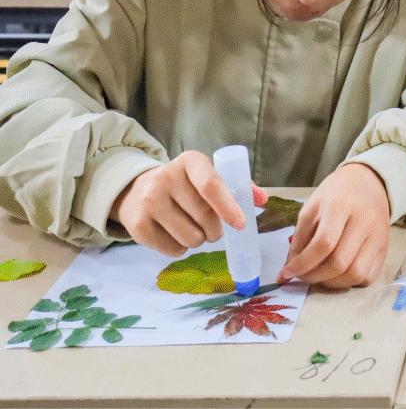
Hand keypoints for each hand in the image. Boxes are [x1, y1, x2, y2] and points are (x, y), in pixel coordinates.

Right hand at [110, 150, 267, 256]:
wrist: (137, 190)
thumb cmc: (184, 184)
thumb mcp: (208, 175)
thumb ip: (238, 185)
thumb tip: (262, 200)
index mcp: (190, 161)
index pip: (211, 185)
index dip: (228, 207)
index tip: (240, 224)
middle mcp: (166, 178)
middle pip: (204, 216)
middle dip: (217, 230)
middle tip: (216, 229)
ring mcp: (149, 202)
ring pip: (190, 237)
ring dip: (200, 241)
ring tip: (195, 230)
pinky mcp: (137, 226)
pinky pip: (172, 250)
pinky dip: (181, 249)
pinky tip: (176, 235)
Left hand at [278, 162, 390, 288]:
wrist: (369, 181)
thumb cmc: (336, 193)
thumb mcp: (312, 207)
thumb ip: (299, 239)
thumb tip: (288, 271)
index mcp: (343, 205)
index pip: (323, 244)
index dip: (302, 264)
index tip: (287, 273)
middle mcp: (365, 221)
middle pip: (339, 263)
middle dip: (314, 277)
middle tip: (303, 275)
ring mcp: (379, 235)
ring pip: (356, 274)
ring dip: (332, 283)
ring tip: (320, 276)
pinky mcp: (385, 246)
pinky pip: (369, 276)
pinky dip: (350, 282)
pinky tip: (338, 274)